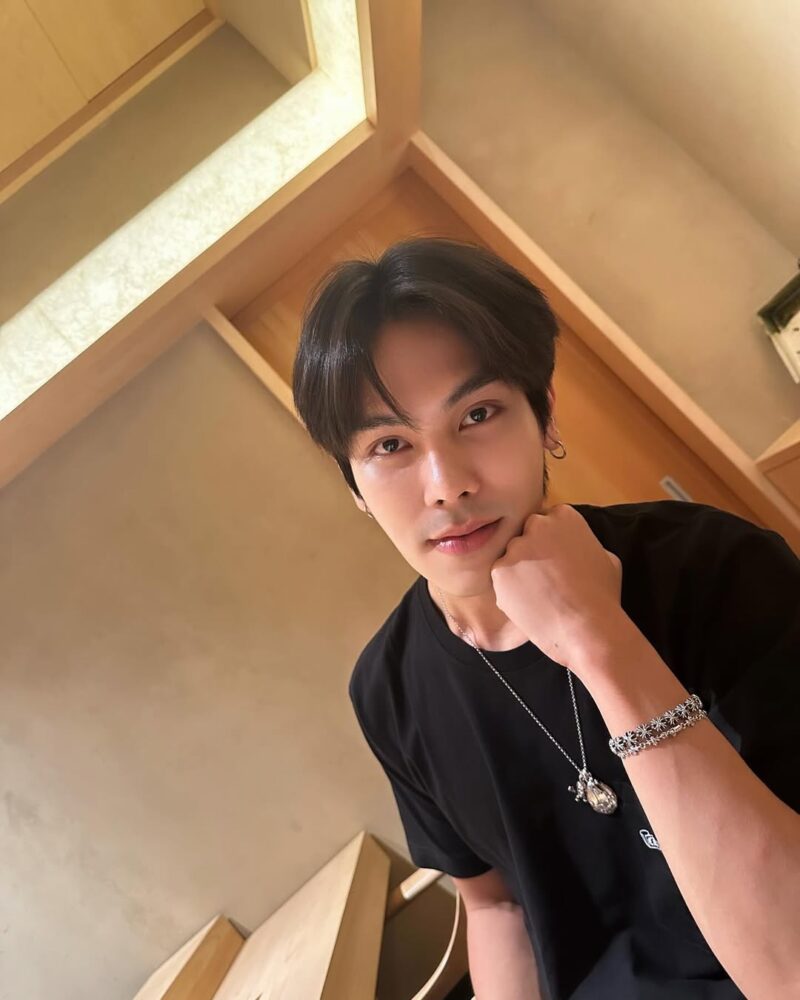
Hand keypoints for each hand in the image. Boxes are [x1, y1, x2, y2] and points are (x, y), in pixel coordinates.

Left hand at [489, 504, 624, 669]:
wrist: (585, 628)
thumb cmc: (602, 595)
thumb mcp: (607, 558)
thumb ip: (585, 544)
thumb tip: (577, 547)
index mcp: (564, 516)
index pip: (548, 520)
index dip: (551, 542)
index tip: (557, 558)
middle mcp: (536, 526)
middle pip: (527, 534)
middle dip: (533, 551)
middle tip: (545, 577)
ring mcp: (515, 548)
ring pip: (512, 557)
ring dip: (520, 571)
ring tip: (538, 595)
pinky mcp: (499, 571)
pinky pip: (502, 578)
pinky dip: (510, 590)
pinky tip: (528, 604)